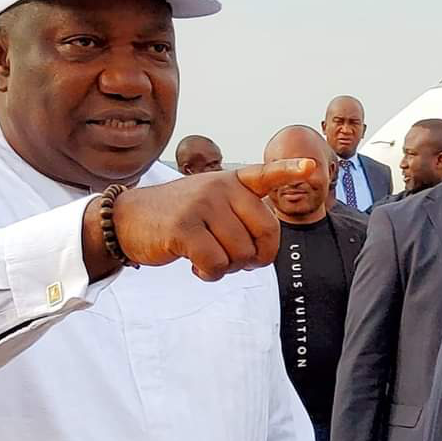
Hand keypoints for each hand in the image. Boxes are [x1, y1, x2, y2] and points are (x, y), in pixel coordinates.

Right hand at [82, 160, 314, 281]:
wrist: (129, 220)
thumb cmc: (180, 220)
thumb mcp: (212, 206)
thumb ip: (240, 218)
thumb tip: (265, 251)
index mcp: (232, 181)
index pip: (267, 175)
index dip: (291, 171)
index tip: (312, 166)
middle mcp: (221, 187)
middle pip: (266, 234)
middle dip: (256, 258)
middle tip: (236, 261)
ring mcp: (203, 205)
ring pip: (241, 254)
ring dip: (228, 268)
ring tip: (207, 257)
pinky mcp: (185, 228)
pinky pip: (216, 265)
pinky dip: (209, 275)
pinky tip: (195, 266)